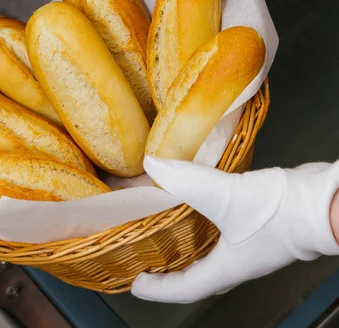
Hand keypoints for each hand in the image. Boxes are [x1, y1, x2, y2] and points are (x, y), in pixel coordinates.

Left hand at [132, 156, 338, 303]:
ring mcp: (249, 240)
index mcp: (227, 267)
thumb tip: (153, 167)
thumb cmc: (281, 213)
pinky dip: (204, 214)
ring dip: (187, 239)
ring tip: (164, 222)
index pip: (185, 288)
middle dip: (171, 267)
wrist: (324, 201)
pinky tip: (197, 193)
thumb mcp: (225, 196)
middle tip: (147, 255)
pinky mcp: (257, 219)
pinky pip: (222, 222)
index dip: (158, 289)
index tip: (136, 282)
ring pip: (209, 246)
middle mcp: (237, 258)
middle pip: (197, 271)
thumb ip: (187, 181)